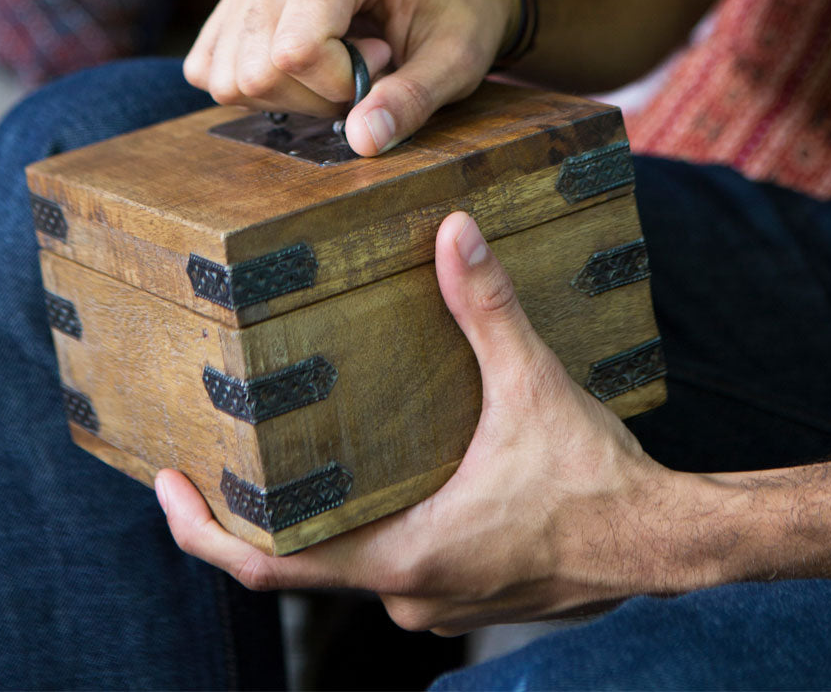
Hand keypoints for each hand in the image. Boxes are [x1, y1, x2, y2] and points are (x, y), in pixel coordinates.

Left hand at [157, 212, 702, 633]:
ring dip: (311, 512)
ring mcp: (433, 598)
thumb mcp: (533, 387)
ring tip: (282, 446)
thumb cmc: (597, 484)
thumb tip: (454, 233)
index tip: (167, 484)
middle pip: (296, 562)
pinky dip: (360, 519)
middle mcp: (406, 594)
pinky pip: (387, 559)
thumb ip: (487, 309)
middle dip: (250, 509)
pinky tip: (365, 468)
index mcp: (403, 559)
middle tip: (212, 444)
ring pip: (345, 560)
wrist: (663, 543)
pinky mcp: (460, 586)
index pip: (269, 568)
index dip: (205, 531)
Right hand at [182, 0, 512, 154]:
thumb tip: (362, 142)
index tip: (383, 60)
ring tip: (338, 63)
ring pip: (229, 78)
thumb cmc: (455, 13)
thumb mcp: (456, 60)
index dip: (340, 83)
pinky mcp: (232, 1)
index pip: (296, 49)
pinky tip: (303, 67)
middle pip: (258, 70)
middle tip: (365, 68)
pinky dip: (255, 89)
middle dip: (315, 95)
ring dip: (287, 96)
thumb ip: (412, 100)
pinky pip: (209, 70)